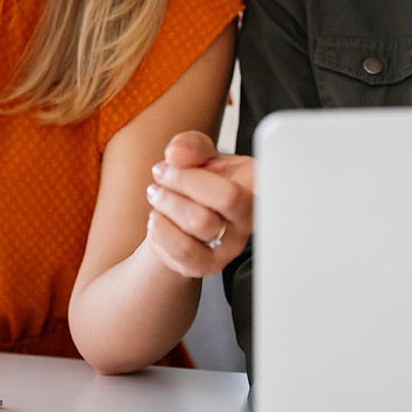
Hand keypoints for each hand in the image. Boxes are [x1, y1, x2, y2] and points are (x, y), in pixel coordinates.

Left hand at [144, 131, 254, 276]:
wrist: (183, 217)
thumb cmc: (199, 182)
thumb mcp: (197, 154)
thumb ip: (190, 145)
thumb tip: (177, 154)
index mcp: (256, 184)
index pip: (250, 177)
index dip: (207, 171)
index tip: (175, 160)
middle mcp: (250, 218)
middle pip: (224, 197)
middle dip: (180, 181)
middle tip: (160, 173)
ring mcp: (232, 245)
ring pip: (201, 223)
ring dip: (167, 204)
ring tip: (156, 194)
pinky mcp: (210, 265)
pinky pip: (184, 251)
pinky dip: (161, 230)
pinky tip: (158, 219)